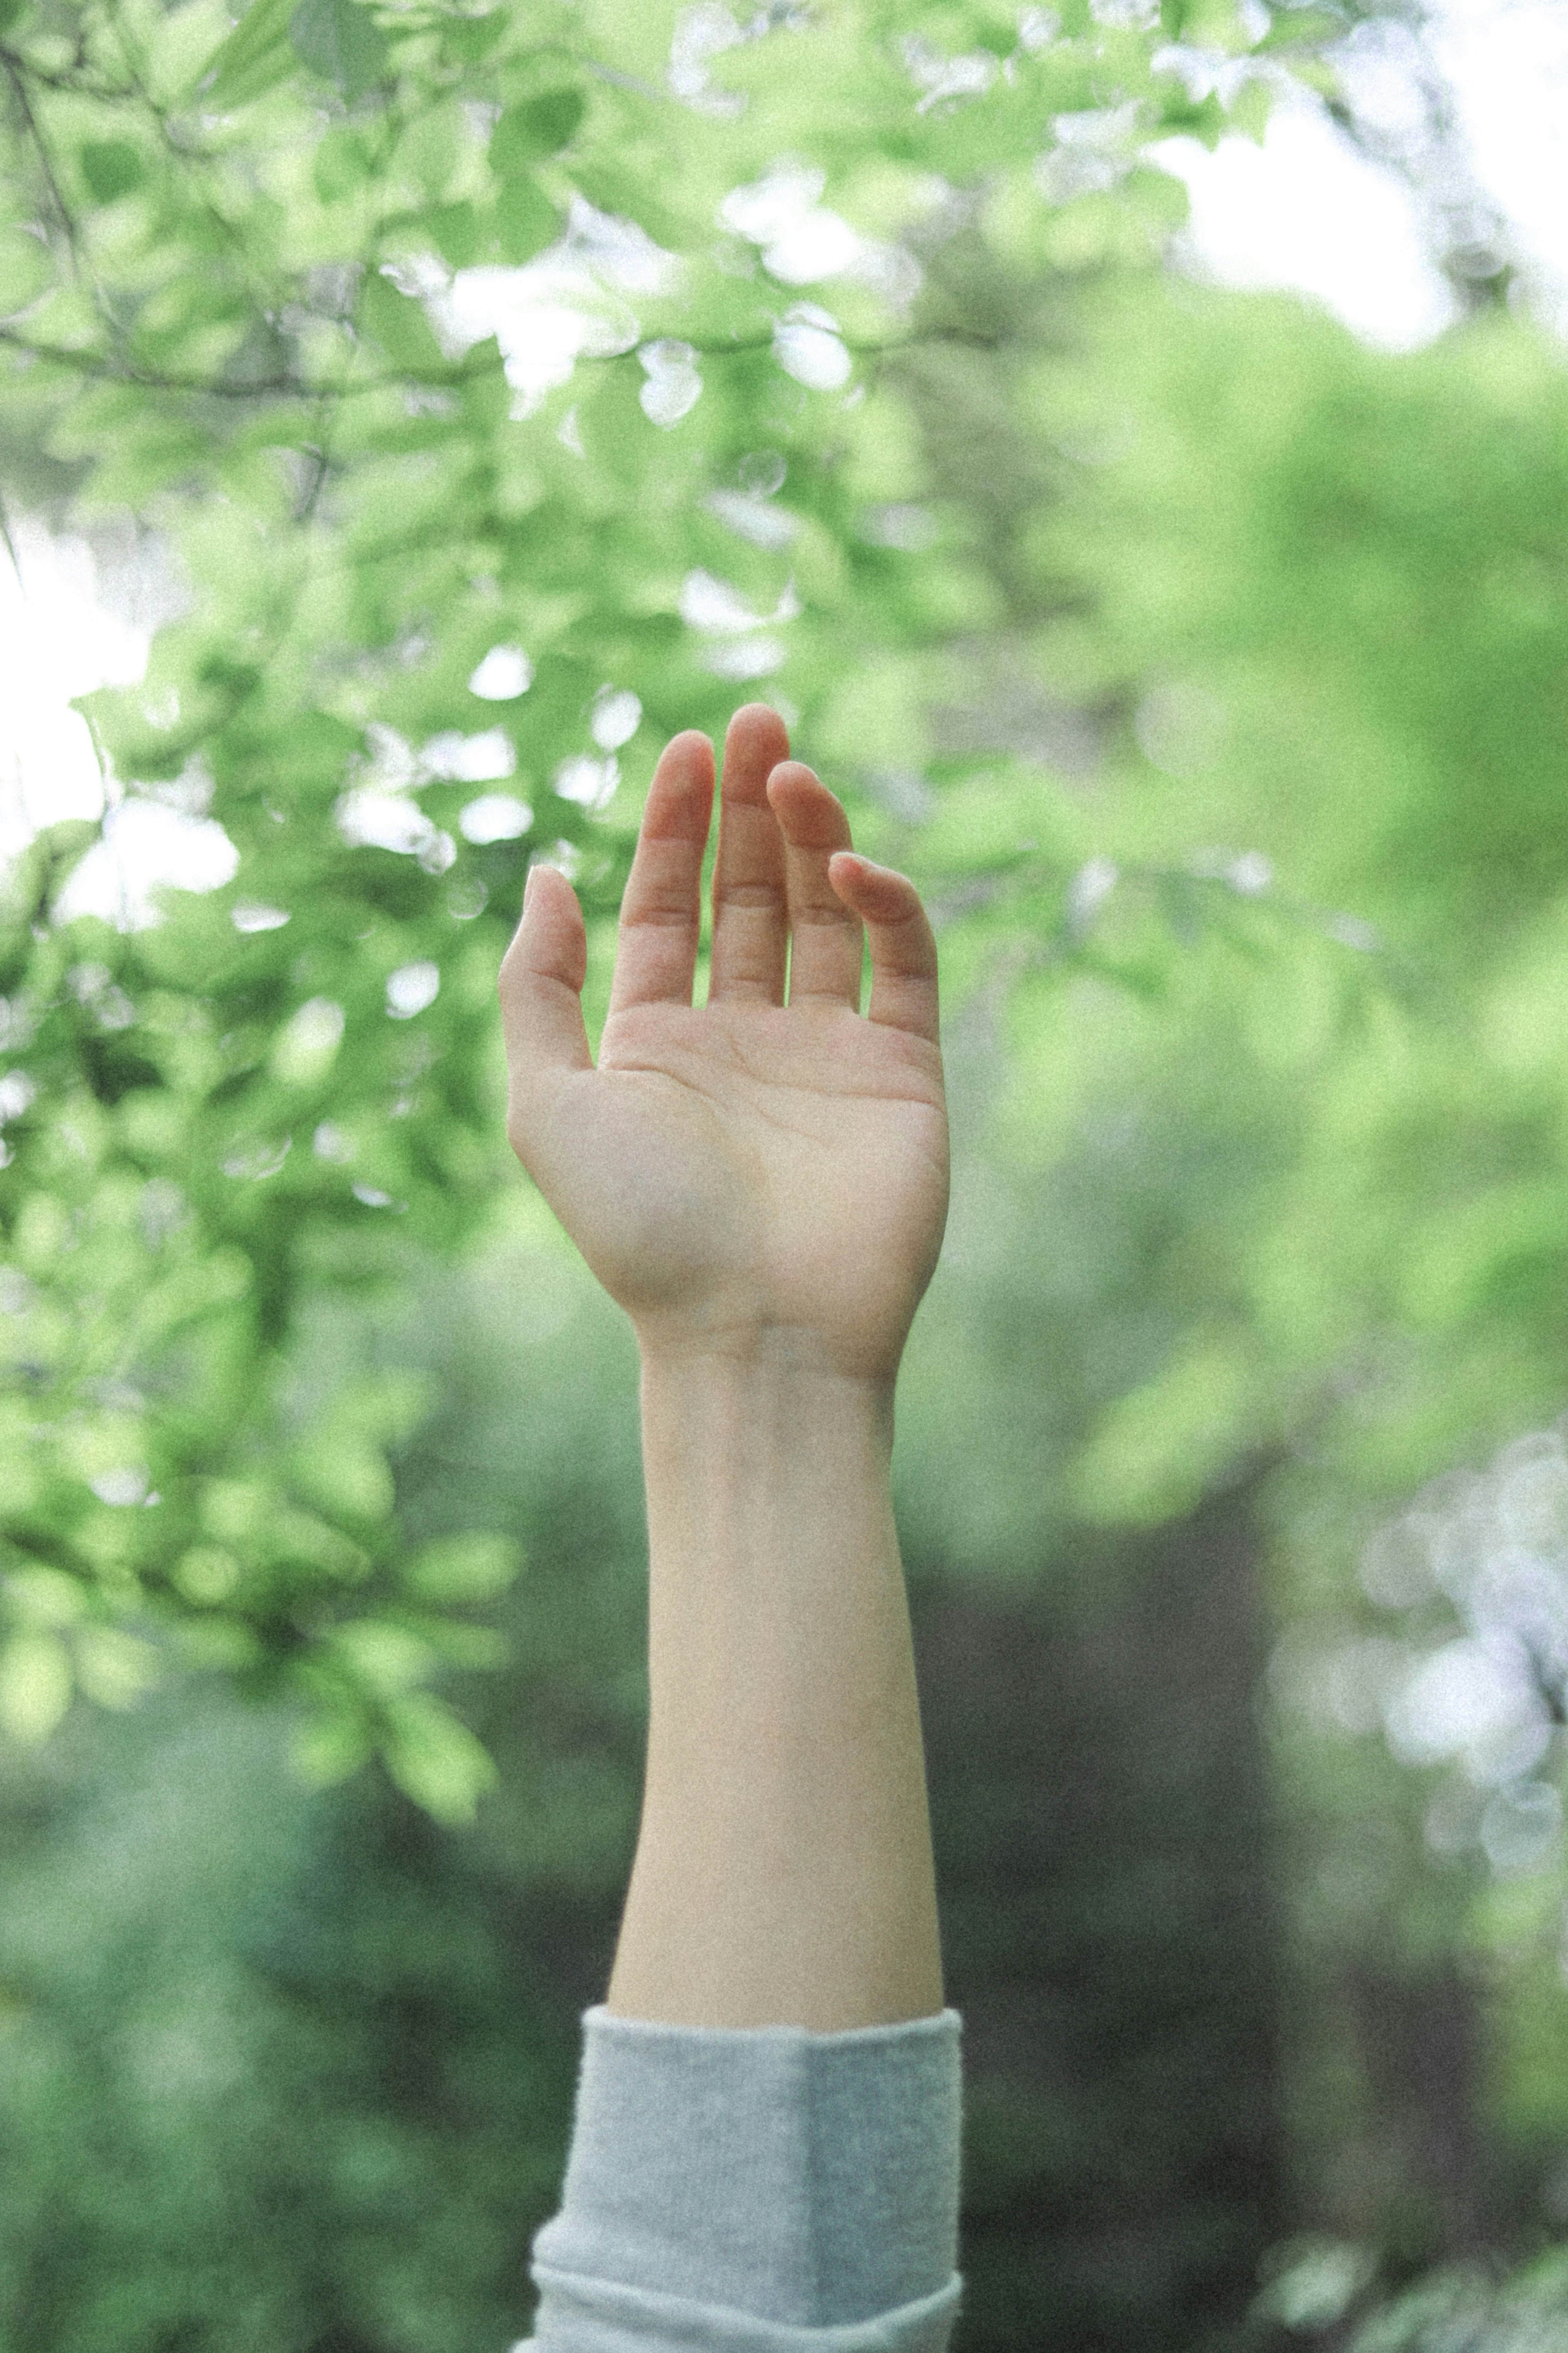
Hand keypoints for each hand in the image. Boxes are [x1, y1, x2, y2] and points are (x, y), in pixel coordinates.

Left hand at [498, 704, 948, 1384]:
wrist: (758, 1331)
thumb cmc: (643, 1230)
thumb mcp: (546, 1103)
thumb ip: (536, 987)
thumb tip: (543, 874)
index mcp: (657, 1043)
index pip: (668, 908)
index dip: (675, 825)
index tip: (687, 746)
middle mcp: (742, 1040)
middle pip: (748, 895)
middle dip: (748, 806)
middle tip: (755, 718)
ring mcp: (826, 1054)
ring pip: (823, 914)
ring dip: (809, 834)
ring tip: (791, 769)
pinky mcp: (903, 1074)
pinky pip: (900, 965)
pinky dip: (883, 905)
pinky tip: (846, 866)